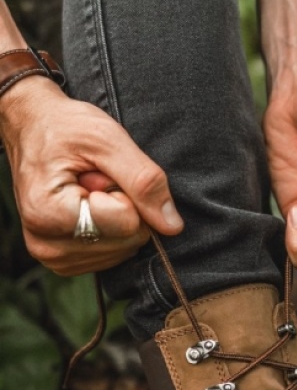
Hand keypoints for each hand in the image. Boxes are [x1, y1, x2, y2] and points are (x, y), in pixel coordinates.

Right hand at [0, 77, 182, 275]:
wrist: (32, 128)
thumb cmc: (65, 127)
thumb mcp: (107, 139)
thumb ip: (143, 181)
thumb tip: (172, 225)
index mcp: (49, 213)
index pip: (127, 222)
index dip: (125, 193)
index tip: (99, 173)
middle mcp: (47, 244)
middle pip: (128, 239)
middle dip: (124, 206)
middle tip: (94, 180)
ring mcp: (55, 257)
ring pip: (125, 249)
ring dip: (118, 218)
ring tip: (88, 190)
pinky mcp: (66, 262)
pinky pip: (115, 255)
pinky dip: (111, 231)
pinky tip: (88, 207)